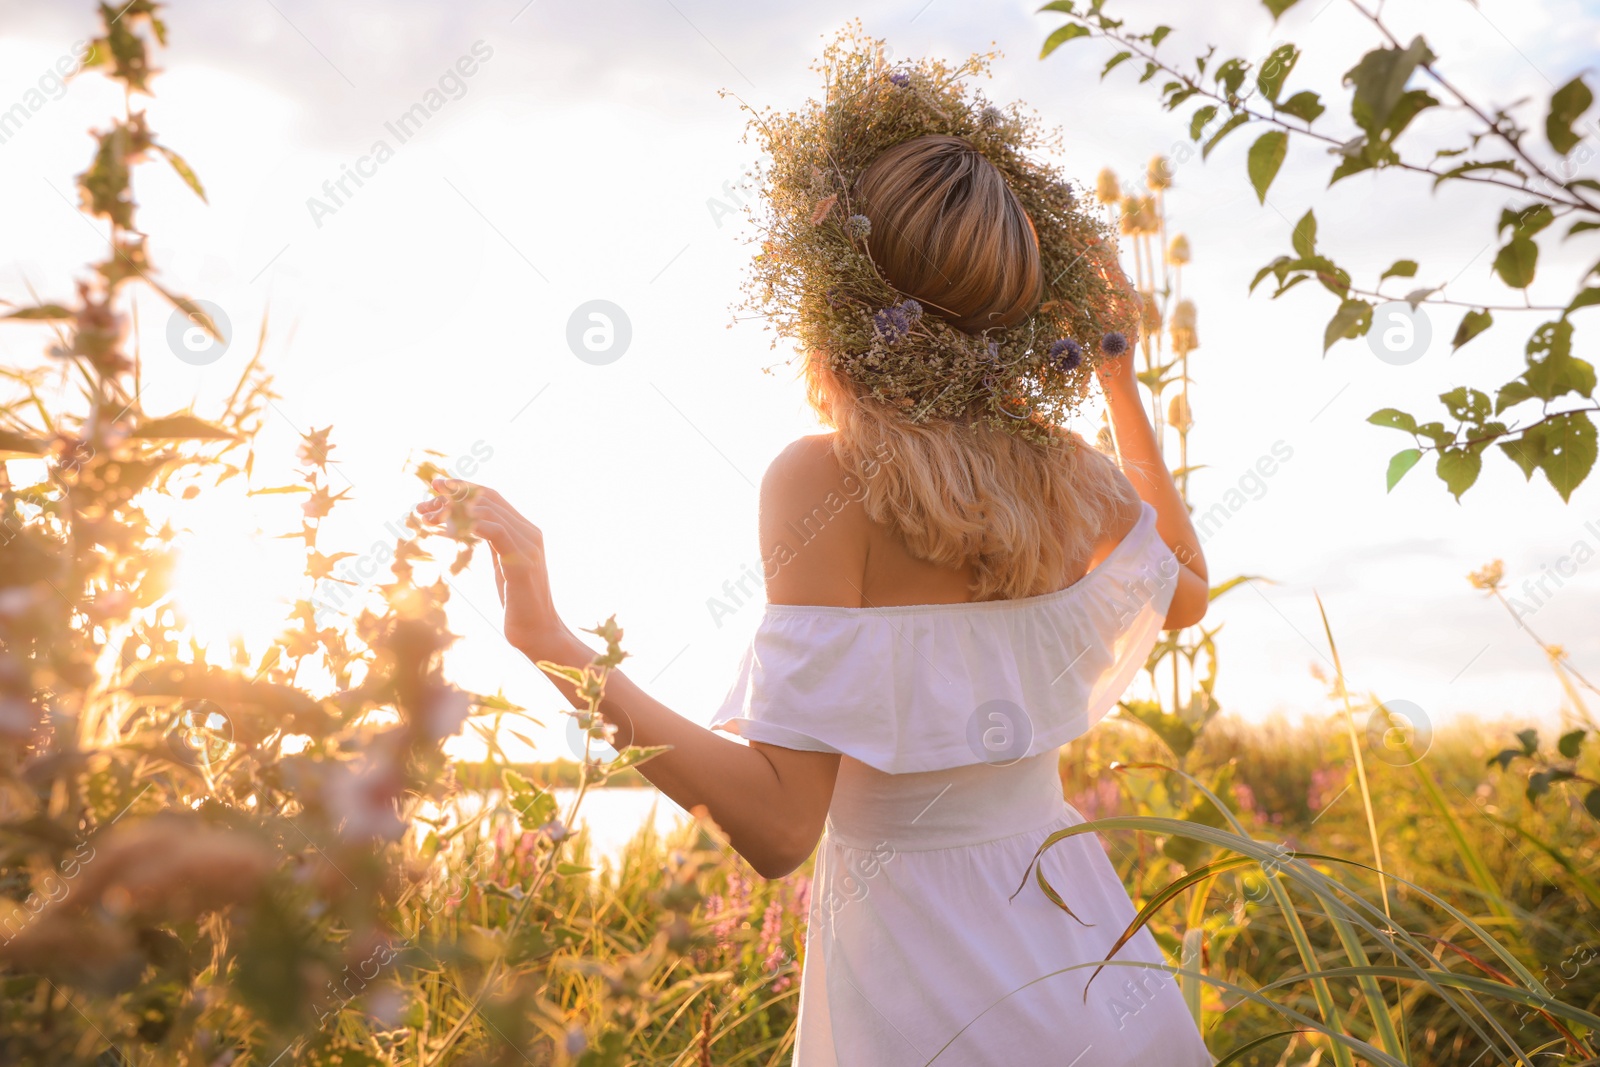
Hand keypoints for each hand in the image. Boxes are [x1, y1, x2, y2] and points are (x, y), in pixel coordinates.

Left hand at [416, 480, 569, 659]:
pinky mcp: (522, 564)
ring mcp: (528, 547)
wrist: (539, 633)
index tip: (435, 485)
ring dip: (453, 513)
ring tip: (429, 520)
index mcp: (525, 530)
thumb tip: (472, 525)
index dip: (463, 487)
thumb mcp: (502, 564)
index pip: (492, 496)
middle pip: (487, 500)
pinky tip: (449, 530)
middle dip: (451, 498)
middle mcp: (530, 532)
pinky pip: (497, 534)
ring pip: (488, 512)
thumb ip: (494, 542)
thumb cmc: (518, 603)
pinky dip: (472, 526)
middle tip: (423, 506)